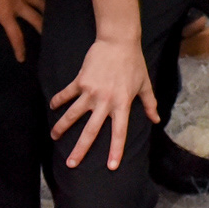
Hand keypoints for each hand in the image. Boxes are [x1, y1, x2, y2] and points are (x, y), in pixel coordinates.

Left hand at [0, 0, 43, 61]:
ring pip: (41, 3)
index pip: (16, 36)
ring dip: (46, 11)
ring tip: (48, 15)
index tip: (22, 58)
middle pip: (36, 19)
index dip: (19, 48)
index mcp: (6, 14)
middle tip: (48, 36)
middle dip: (42, 29)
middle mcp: (20, 4)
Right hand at [50, 37, 157, 169]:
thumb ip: (149, 104)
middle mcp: (105, 101)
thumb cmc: (134, 63)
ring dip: (62, 127)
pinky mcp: (80, 80)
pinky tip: (52, 108)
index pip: (119, 132)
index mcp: (122, 104)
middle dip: (80, 149)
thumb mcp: (144, 84)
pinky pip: (67, 94)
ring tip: (54, 137)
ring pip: (73, 114)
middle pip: (91, 130)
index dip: (115, 150)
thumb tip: (156, 119)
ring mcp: (91, 91)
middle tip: (71, 163)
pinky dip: (58, 100)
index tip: (111, 166)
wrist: (118, 40)